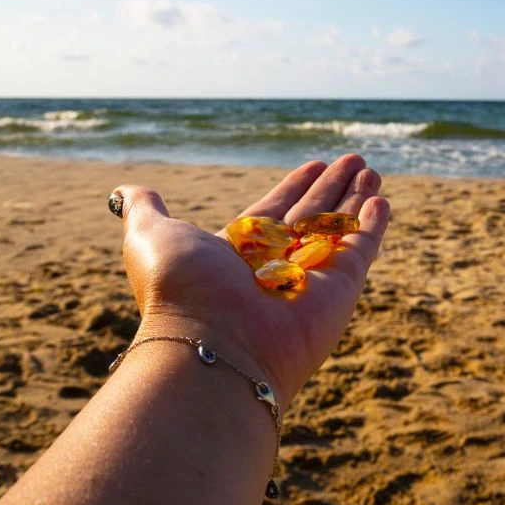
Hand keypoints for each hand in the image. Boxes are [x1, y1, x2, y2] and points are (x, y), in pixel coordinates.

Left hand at [112, 154, 389, 403]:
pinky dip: (373, 226)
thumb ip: (144, 209)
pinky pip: (360, 251)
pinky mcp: (339, 290)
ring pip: (339, 229)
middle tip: (354, 161)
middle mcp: (275, 267)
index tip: (313, 164)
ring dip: (356, 198)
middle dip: (331, 189)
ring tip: (370, 169)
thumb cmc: (179, 289)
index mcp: (237, 253)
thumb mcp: (150, 236)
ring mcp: (310, 280)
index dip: (294, 187)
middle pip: (310, 217)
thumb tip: (124, 189)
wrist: (212, 343)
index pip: (274, 211)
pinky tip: (380, 200)